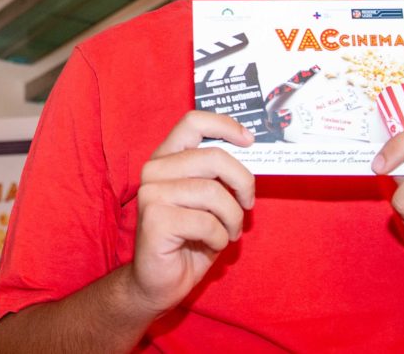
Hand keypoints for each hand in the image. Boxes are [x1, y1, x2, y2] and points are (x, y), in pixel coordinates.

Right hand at [127, 111, 254, 315]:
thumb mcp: (208, 200)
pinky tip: (211, 244)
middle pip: (213, 156)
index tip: (249, 140)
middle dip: (243, 181)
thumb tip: (252, 150)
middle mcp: (154, 170)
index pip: (193, 122)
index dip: (225, 126)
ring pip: (213, 192)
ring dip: (233, 217)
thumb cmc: (189, 239)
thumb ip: (220, 174)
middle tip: (248, 203)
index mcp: (166, 158)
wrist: (158, 282)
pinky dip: (219, 237)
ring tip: (229, 231)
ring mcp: (152, 193)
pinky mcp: (155, 219)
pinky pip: (207, 222)